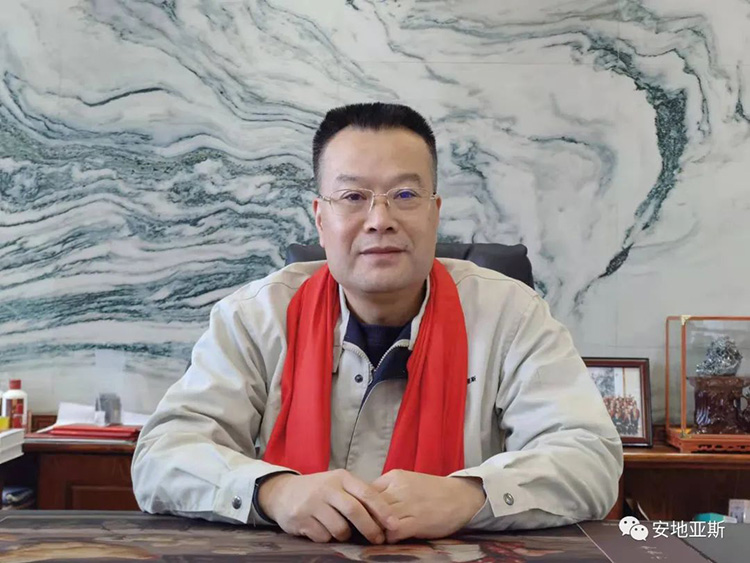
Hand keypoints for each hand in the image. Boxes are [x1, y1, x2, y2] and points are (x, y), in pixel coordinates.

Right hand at [257, 469, 398, 543]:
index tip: (394, 524)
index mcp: (341, 478)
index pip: (367, 493)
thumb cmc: (320, 490)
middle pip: (355, 511)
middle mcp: (327, 488)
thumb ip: (358, 494)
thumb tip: (386, 516)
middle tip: (378, 540)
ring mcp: (313, 503)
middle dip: (370, 528)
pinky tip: (322, 529)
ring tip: (342, 531)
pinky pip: (323, 537)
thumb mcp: (338, 484)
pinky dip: (327, 538)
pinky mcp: (301, 518)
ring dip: (345, 535)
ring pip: (339, 528)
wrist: (283, 492)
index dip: (383, 510)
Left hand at [371, 470, 485, 542]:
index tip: (359, 516)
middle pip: (368, 506)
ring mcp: (408, 505)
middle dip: (364, 520)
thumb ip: (388, 490)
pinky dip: (390, 538)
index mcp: (394, 476)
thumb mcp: (407, 482)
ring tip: (377, 536)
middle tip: (362, 530)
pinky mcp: (418, 521)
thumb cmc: (432, 492)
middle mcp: (398, 488)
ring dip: (375, 531)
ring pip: (378, 520)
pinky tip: (393, 539)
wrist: (461, 497)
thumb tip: (365, 505)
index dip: (360, 506)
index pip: (365, 491)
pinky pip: (393, 532)